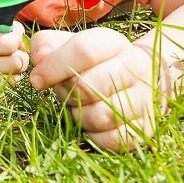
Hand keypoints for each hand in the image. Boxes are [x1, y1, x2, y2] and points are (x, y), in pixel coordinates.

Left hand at [29, 28, 164, 150]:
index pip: (83, 50)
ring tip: (78, 105)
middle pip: (88, 86)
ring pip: (101, 116)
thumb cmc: (94, 59)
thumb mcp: (69, 42)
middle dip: (65, 92)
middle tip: (62, 90)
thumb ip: (46, 45)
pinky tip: (91, 121)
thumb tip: (38, 61)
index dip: (54, 66)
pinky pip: (113, 140)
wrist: (142, 75)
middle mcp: (134, 67)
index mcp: (112, 42)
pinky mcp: (147, 127)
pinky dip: (95, 135)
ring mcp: (144, 98)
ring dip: (79, 115)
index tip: (36, 79)